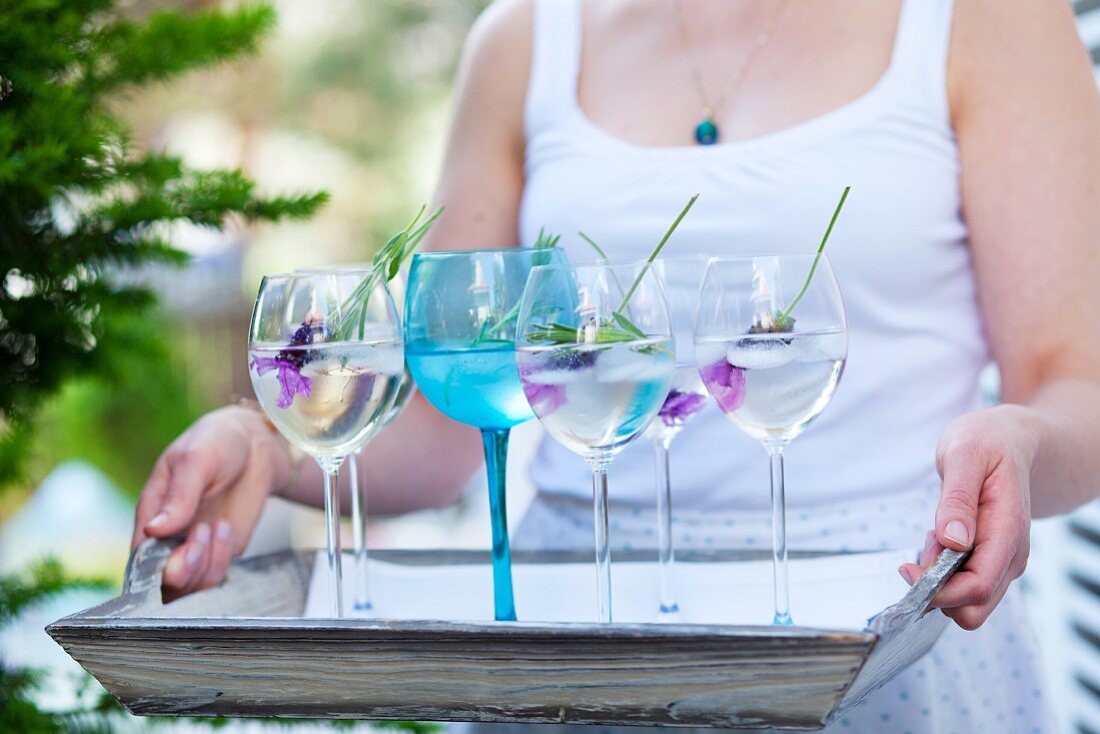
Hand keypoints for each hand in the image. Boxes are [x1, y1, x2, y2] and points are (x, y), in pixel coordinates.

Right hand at [131, 405, 295, 600]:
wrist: (255, 442)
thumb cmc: (216, 442)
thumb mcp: (195, 460)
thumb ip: (179, 496)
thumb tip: (153, 530)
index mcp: (150, 515)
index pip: (139, 561)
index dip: (156, 569)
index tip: (180, 550)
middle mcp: (169, 538)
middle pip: (163, 583)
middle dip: (182, 573)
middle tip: (202, 533)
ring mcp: (196, 547)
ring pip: (191, 586)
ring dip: (205, 566)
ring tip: (216, 525)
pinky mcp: (222, 551)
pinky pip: (216, 576)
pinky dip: (221, 560)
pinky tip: (226, 528)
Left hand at [899, 405, 1036, 629]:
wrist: (1008, 440)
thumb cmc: (986, 443)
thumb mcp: (965, 455)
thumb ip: (958, 499)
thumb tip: (954, 540)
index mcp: (1008, 532)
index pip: (978, 587)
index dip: (939, 591)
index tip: (907, 569)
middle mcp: (1010, 555)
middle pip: (973, 609)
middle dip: (937, 590)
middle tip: (925, 546)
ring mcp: (1001, 561)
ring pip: (966, 600)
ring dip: (938, 578)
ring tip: (936, 532)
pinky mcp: (989, 560)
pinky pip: (961, 583)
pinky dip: (942, 569)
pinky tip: (941, 536)